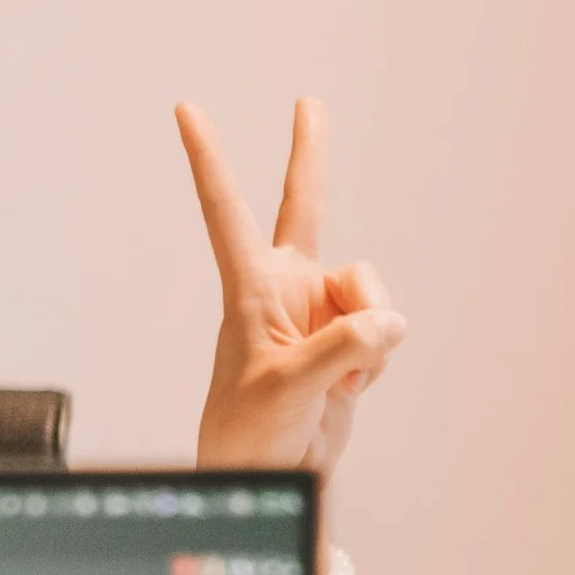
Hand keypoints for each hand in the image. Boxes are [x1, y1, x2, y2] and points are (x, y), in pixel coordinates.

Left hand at [177, 98, 405, 474]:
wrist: (273, 473)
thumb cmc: (253, 430)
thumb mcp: (290, 385)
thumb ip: (341, 346)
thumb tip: (390, 322)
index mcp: (249, 285)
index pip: (224, 207)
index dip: (208, 156)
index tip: (185, 109)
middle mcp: (286, 287)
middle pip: (303, 205)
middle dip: (310, 153)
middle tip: (308, 101)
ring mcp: (320, 311)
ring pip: (374, 293)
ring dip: (370, 337)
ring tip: (338, 377)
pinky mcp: (349, 338)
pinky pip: (386, 331)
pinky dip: (377, 361)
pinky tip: (348, 386)